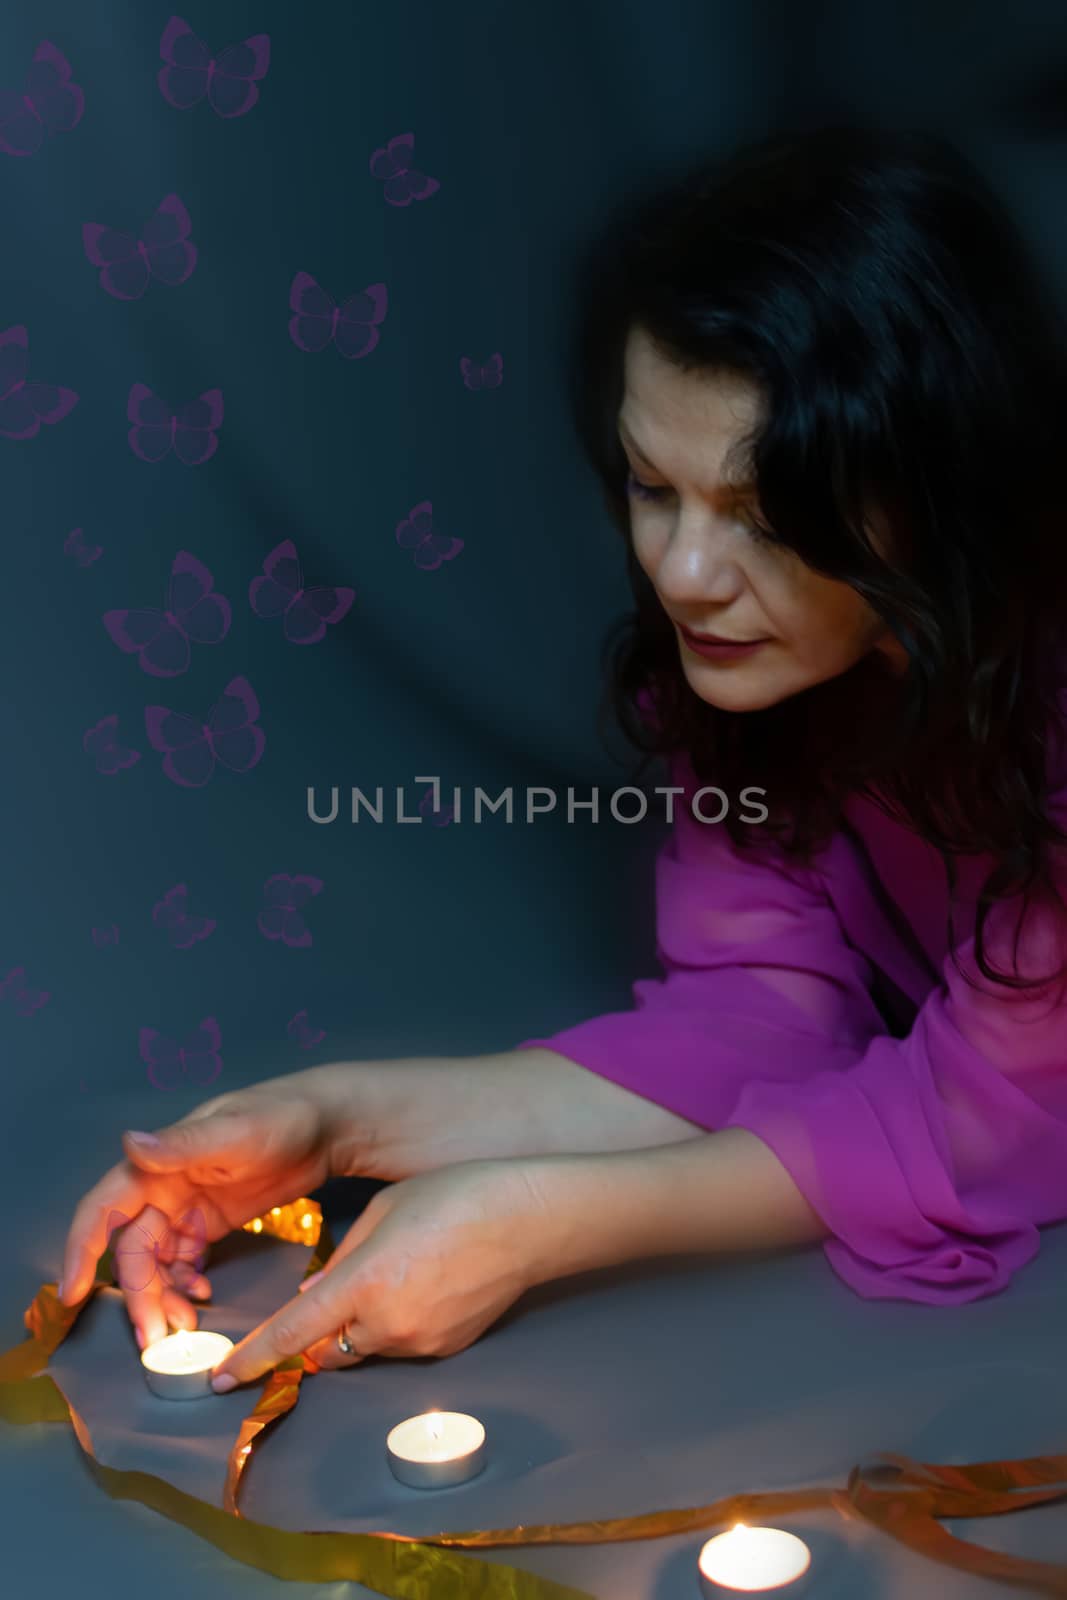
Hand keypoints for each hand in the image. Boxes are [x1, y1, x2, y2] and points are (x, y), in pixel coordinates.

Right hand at [57, 1074, 338, 1348]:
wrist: (330, 1123)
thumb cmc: (283, 1116)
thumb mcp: (235, 1132)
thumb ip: (182, 1145)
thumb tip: (129, 1143)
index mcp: (159, 1164)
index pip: (103, 1209)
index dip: (81, 1250)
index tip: (73, 1294)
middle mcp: (164, 1186)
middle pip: (133, 1249)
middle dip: (138, 1293)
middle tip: (156, 1337)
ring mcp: (188, 1206)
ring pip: (156, 1261)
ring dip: (161, 1295)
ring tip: (183, 1325)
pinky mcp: (212, 1221)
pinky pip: (184, 1260)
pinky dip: (185, 1283)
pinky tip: (201, 1296)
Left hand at [207, 1160, 551, 1389]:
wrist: (528, 1218)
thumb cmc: (454, 1196)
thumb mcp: (384, 1213)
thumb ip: (344, 1259)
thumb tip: (319, 1294)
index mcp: (363, 1282)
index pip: (291, 1332)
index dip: (252, 1358)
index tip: (222, 1379)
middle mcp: (387, 1323)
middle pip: (326, 1347)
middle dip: (318, 1329)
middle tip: (344, 1287)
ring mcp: (420, 1342)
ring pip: (365, 1346)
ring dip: (362, 1324)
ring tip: (400, 1271)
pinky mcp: (447, 1348)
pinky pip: (403, 1343)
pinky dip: (399, 1323)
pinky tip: (427, 1283)